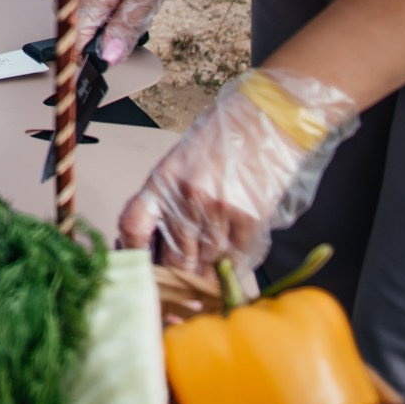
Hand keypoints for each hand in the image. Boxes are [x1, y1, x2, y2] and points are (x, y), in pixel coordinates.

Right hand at [79, 0, 180, 65]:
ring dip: (100, 22)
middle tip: (125, 30)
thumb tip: (110, 57)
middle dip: (99, 40)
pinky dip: (99, 7)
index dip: (84, 63)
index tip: (90, 76)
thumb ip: (126, 26)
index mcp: (89, 1)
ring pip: (81, 18)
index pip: (76, 44)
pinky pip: (82, 3)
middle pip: (79, 33)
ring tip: (126, 5)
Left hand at [118, 68, 358, 273]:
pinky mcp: (250, 218)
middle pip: (172, 256)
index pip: (133, 225)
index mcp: (164, 177)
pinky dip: (234, 265)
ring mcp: (220, 209)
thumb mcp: (184, 159)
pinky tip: (233, 260)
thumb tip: (158, 240)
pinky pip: (237, 258)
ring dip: (206, 275)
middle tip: (178, 287)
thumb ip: (169, 196)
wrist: (271, 116)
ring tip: (207, 278)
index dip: (132, 253)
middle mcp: (188, 195)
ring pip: (206, 263)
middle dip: (175, 276)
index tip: (138, 268)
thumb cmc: (226, 134)